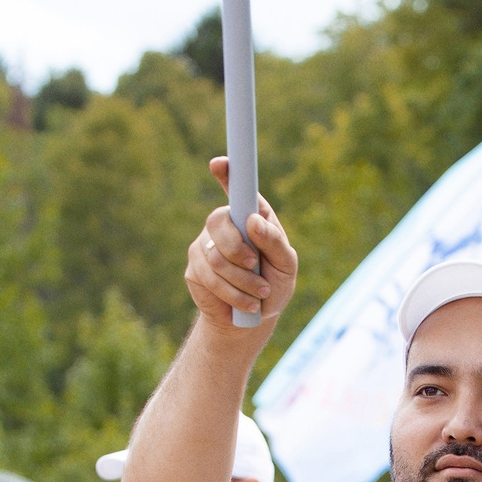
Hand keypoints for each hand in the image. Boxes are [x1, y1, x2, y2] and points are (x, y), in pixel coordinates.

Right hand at [186, 159, 297, 330]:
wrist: (252, 319)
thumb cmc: (274, 285)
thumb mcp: (286, 264)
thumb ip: (274, 241)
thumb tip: (252, 221)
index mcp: (251, 215)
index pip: (237, 187)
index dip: (227, 173)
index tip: (220, 162)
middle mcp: (225, 224)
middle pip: (218, 221)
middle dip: (239, 249)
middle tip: (255, 265)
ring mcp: (205, 244)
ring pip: (216, 255)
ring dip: (242, 280)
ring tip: (258, 293)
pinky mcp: (194, 268)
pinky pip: (208, 276)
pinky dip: (232, 293)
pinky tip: (245, 302)